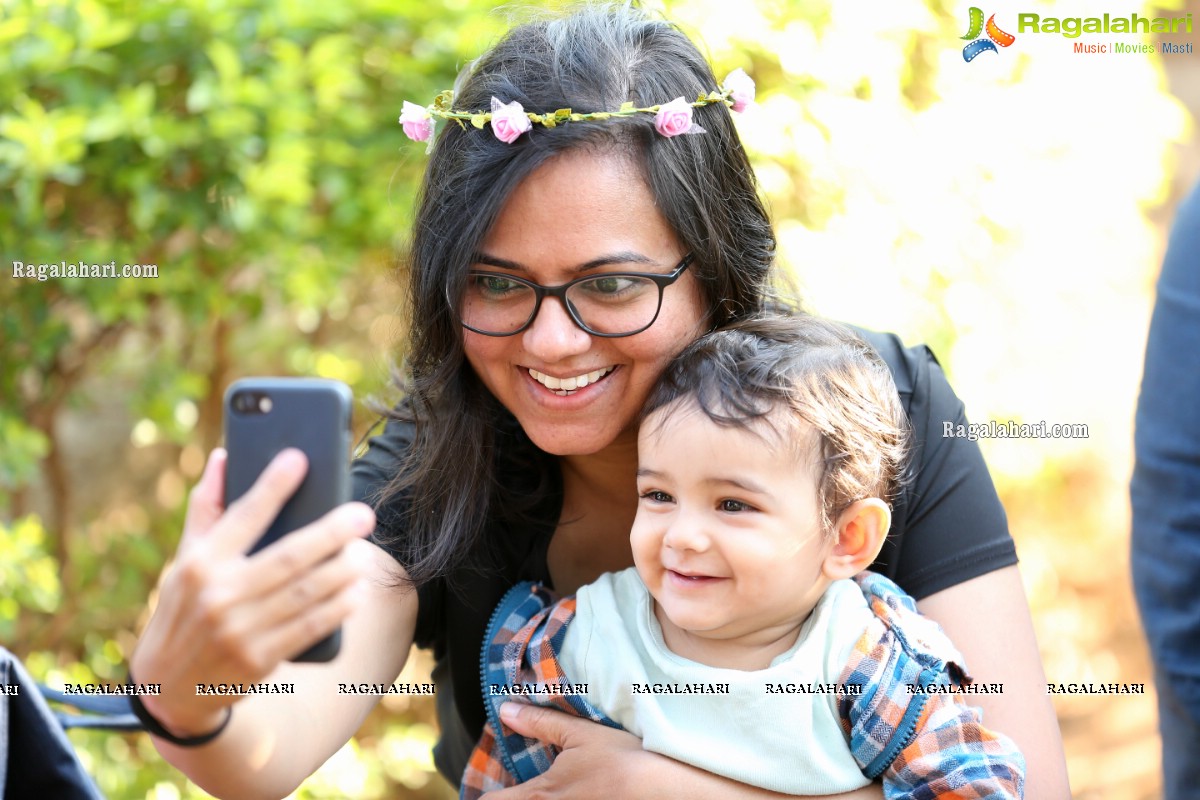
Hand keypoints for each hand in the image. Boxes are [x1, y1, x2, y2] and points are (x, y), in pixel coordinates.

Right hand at [130, 447, 374, 735]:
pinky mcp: (258, 659)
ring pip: (305, 592)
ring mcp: (239, 629)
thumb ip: (206, 510)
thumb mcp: (183, 562)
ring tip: (364, 553)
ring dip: (342, 571)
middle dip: (331, 533)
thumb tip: (224, 457)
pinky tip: (356, 592)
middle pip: (289, 556)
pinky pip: (308, 627)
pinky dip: (337, 608)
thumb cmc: (183, 611)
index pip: (242, 516)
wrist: (166, 689)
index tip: (299, 460)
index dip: (272, 486)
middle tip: (363, 516)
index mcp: (199, 563)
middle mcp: (219, 594)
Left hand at [482, 703, 650, 799]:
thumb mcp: (581, 734)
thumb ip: (540, 723)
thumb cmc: (623, 761)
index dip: (487, 796)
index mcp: (538, 796)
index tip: (493, 788)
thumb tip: (506, 710)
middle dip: (512, 798)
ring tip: (549, 790)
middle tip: (520, 786)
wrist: (664, 790)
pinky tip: (576, 793)